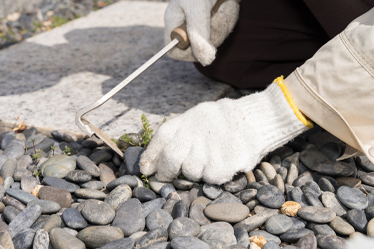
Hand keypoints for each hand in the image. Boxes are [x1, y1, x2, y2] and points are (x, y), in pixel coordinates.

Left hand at [140, 82, 309, 184]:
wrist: (257, 119)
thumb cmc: (225, 121)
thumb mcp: (199, 116)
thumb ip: (179, 132)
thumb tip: (155, 158)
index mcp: (187, 121)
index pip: (161, 139)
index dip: (150, 155)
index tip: (146, 168)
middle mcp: (194, 134)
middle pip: (170, 158)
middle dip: (165, 172)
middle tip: (165, 177)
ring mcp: (207, 150)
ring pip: (190, 171)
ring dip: (195, 171)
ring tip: (209, 159)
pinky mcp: (222, 164)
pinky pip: (209, 178)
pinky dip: (214, 175)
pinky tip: (223, 162)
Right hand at [164, 0, 239, 65]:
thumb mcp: (198, 8)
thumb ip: (200, 35)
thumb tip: (206, 62)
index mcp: (175, 21)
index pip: (173, 50)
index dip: (187, 53)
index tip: (202, 45)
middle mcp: (187, 24)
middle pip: (200, 48)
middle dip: (215, 32)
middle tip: (219, 14)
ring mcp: (203, 22)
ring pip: (215, 39)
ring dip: (225, 21)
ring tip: (226, 4)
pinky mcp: (216, 17)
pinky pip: (225, 28)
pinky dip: (230, 16)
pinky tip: (229, 4)